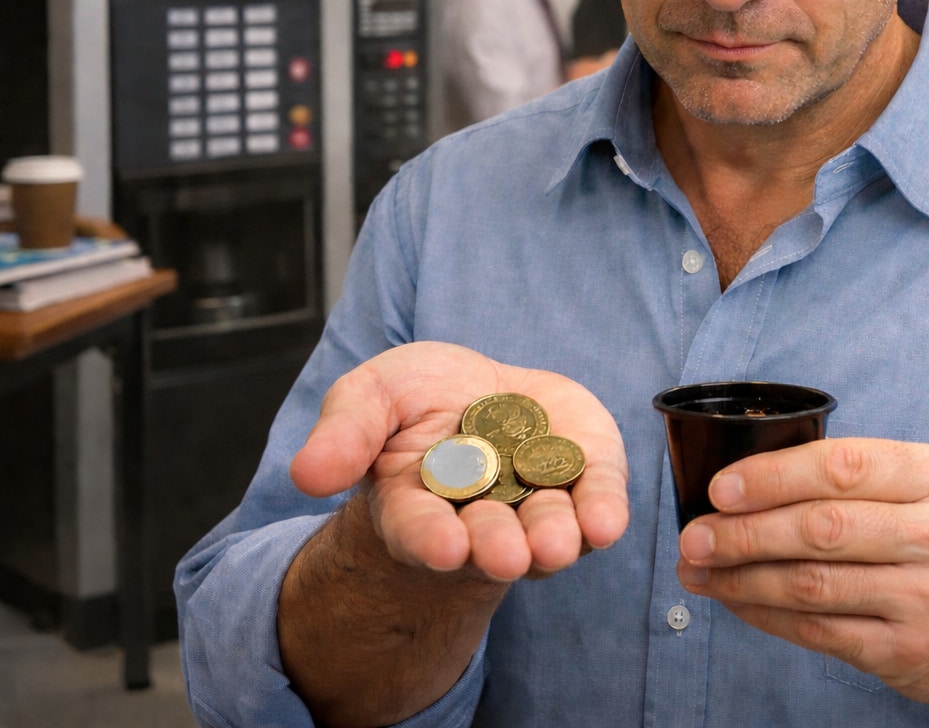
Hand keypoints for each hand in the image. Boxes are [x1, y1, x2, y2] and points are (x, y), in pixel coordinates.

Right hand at [289, 341, 628, 582]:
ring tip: (554, 543)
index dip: (429, 540)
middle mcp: (480, 518)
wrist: (484, 390)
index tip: (444, 547)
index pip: (419, 530)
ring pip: (547, 530)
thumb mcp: (372, 396)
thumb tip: (306, 473)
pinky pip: (598, 501)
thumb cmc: (421, 401)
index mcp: (419, 505)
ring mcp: (538, 504)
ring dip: (552, 538)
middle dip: (496, 545)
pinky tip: (607, 523)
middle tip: (505, 554)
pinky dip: (604, 512)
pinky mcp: (587, 477)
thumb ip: (346, 432)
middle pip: (488, 538)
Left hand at [673, 438, 928, 722]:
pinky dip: (765, 614)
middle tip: (693, 534)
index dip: (772, 476)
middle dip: (743, 531)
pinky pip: (817, 630)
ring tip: (697, 569)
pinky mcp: (906, 653)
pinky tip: (736, 600)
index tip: (720, 488)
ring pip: (811, 584)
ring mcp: (926, 599)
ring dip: (741, 577)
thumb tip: (751, 476)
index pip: (843, 467)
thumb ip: (862, 476)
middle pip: (821, 528)